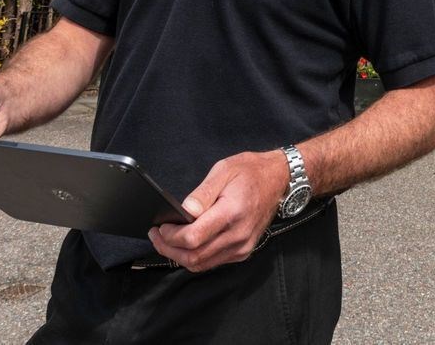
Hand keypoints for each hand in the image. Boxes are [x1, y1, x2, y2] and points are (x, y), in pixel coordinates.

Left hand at [149, 150, 288, 271]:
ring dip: (179, 256)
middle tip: (156, 236)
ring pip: (201, 264)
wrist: (279, 180)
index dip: (170, 237)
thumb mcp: (224, 170)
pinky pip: (212, 262)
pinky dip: (195, 256)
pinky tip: (187, 243)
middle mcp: (238, 235)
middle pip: (193, 257)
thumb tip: (184, 211)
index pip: (193, 237)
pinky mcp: (243, 251)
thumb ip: (202, 192)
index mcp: (232, 212)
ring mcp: (242, 246)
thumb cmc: (250, 172)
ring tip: (167, 240)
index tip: (160, 226)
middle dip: (168, 249)